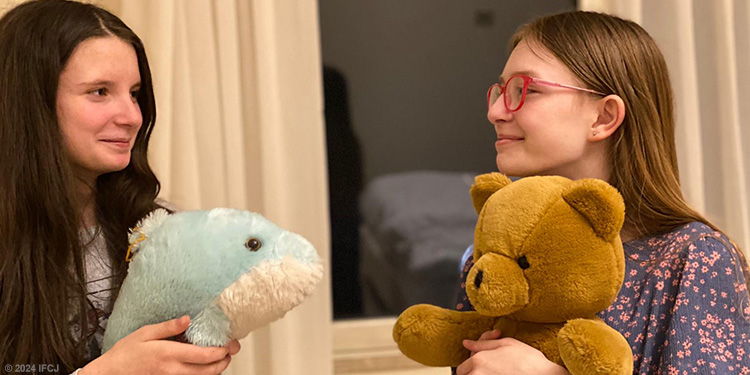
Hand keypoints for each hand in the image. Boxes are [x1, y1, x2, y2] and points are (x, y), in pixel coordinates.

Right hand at [81, 315, 241, 374]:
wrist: (110, 374)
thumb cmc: (125, 353)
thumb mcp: (145, 333)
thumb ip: (168, 327)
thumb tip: (187, 319)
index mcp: (169, 354)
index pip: (204, 355)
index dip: (221, 351)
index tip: (228, 344)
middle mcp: (173, 370)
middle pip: (208, 370)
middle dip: (224, 361)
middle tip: (230, 351)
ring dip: (215, 369)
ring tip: (221, 358)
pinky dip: (202, 374)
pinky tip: (204, 365)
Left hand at [456, 332, 569, 374]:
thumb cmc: (529, 361)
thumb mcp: (507, 344)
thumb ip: (483, 343)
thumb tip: (466, 343)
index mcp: (479, 360)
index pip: (462, 368)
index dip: (471, 368)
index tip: (483, 369)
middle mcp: (478, 374)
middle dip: (473, 374)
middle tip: (491, 372)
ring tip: (496, 374)